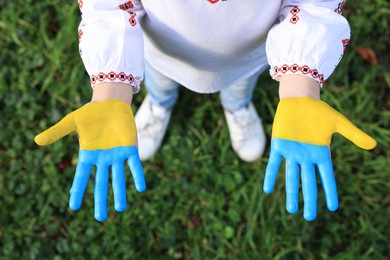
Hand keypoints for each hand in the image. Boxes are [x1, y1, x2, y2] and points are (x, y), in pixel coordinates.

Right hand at [35, 99, 144, 221]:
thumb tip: (37, 141)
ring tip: (120, 208)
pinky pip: (134, 164)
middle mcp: (103, 158)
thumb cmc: (90, 113)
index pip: (82, 176)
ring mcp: (117, 154)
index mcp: (88, 154)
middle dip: (100, 200)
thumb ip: (57, 132)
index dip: (78, 191)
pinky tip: (140, 188)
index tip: (73, 207)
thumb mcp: (71, 122)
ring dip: (119, 192)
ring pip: (118, 177)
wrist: (111, 103)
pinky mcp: (130, 148)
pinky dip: (137, 175)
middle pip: (101, 183)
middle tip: (100, 218)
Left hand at [263, 97, 375, 220]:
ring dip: (291, 193)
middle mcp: (306, 156)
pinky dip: (270, 176)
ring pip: (291, 177)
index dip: (330, 192)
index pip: (326, 177)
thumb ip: (353, 134)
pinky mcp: (279, 145)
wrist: (299, 100)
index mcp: (320, 153)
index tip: (332, 208)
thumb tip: (373, 145)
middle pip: (308, 182)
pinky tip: (267, 189)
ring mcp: (292, 152)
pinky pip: (274, 164)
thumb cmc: (319, 111)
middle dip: (309, 200)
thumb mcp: (338, 123)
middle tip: (308, 217)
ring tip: (291, 209)